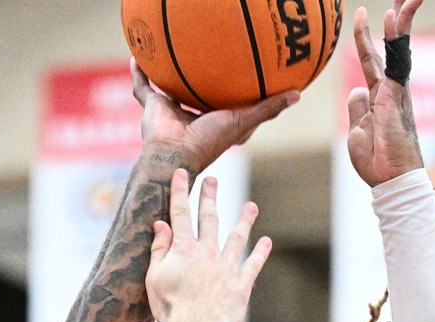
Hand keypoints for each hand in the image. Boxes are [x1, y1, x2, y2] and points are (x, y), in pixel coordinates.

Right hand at [136, 62, 298, 174]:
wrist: (173, 155)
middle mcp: (191, 116)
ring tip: (168, 54)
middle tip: (208, 58)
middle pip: (196, 94)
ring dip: (166, 75)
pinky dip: (138, 73)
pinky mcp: (153, 107)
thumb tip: (297, 93)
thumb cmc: (210, 142)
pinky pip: (142, 87)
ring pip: (167, 89)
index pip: (227, 104)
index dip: (237, 93)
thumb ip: (268, 108)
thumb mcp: (244, 121)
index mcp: (214, 122)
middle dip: (200, 81)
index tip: (247, 77)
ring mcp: (170, 111)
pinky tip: (136, 56)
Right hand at [145, 169, 271, 321]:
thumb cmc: (170, 307)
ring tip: (251, 207)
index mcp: (184, 250)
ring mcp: (227, 267)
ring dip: (244, 220)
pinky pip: (253, 265)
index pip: (180, 214)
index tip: (181, 173)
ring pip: (237, 237)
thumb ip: (159, 249)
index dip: (179, 192)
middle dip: (209, 197)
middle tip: (212, 180)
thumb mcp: (154, 277)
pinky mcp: (241, 285)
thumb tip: (160, 224)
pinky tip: (266, 242)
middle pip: (209, 219)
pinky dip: (260, 253)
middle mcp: (208, 252)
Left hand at [345, 0, 426, 186]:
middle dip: (395, 20)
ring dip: (400, 20)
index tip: (361, 15)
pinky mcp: (396, 94)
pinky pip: (395, 60)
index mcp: (379, 96)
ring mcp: (395, 90)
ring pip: (398, 47)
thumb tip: (355, 91)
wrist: (392, 180)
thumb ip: (357, 109)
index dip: (364, 37)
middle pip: (391, 46)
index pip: (372, 59)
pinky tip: (392, 16)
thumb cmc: (378, 162)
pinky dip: (395, 37)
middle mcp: (390, 88)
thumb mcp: (358, 132)